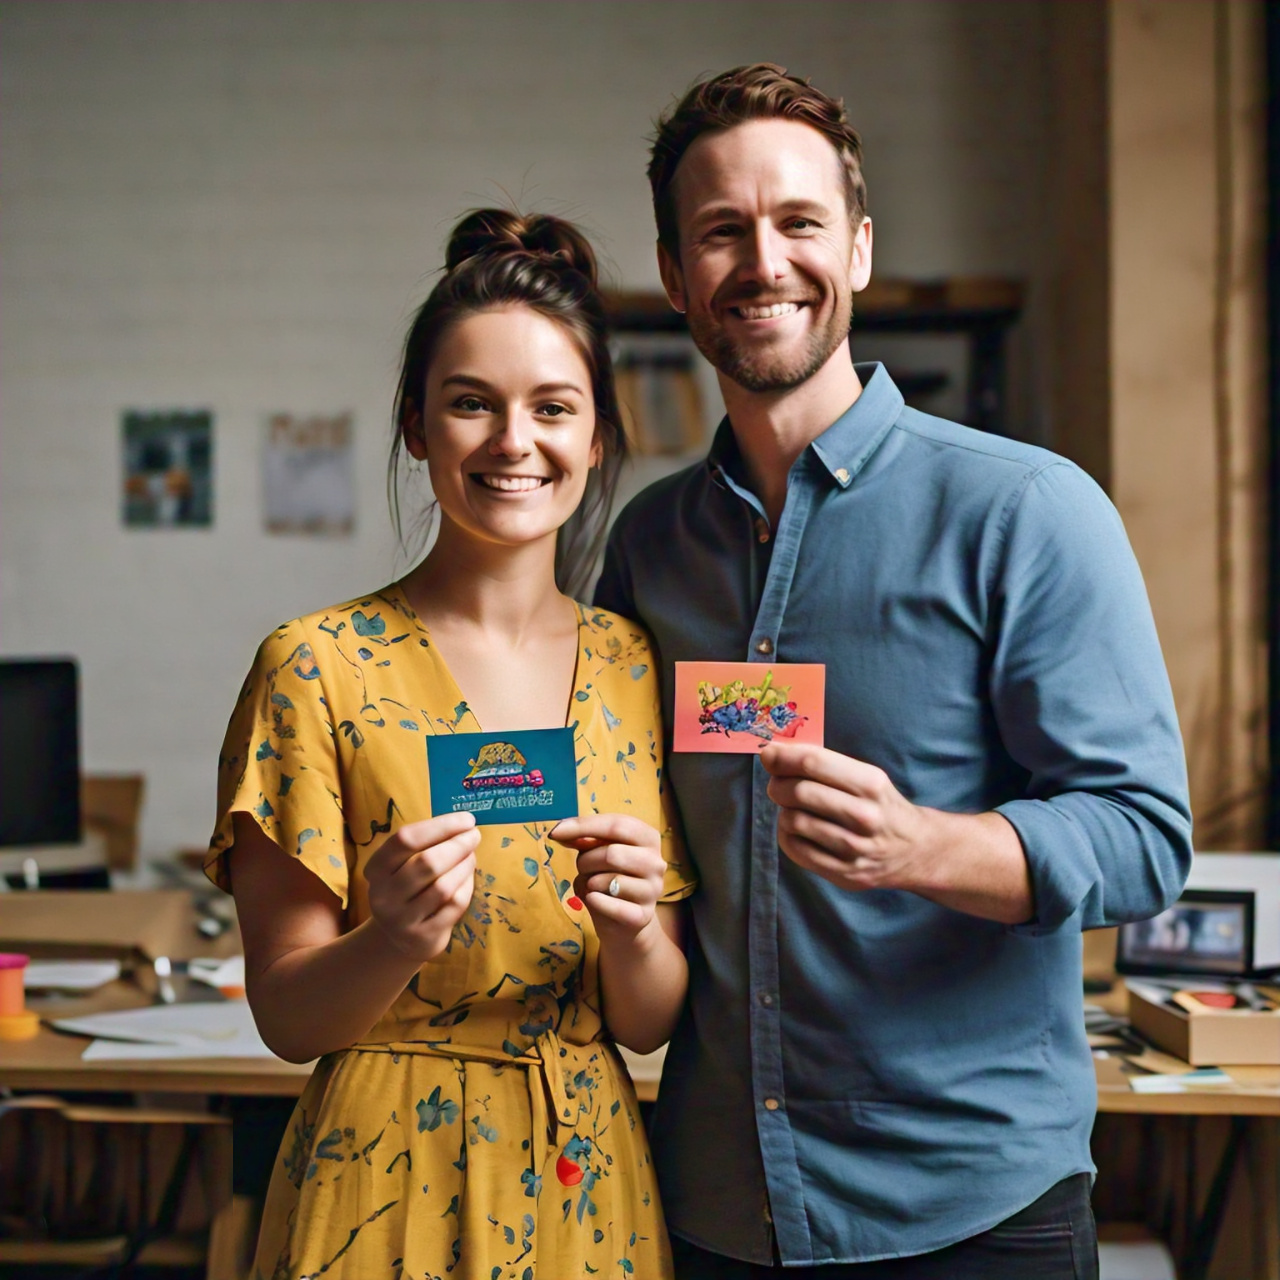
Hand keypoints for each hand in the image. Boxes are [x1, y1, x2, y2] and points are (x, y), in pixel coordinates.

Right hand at [363, 812, 479, 961]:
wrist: (397, 940)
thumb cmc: (407, 890)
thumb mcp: (403, 866)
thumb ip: (425, 846)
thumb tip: (464, 825)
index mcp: (376, 868)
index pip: (405, 839)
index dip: (440, 826)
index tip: (466, 819)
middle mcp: (384, 895)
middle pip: (427, 863)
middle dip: (458, 845)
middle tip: (475, 835)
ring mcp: (401, 919)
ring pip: (443, 886)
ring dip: (465, 866)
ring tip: (472, 856)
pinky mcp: (422, 937)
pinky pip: (453, 906)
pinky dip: (466, 888)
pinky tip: (467, 879)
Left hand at [551, 814, 665, 941]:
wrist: (624, 921)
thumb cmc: (609, 878)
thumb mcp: (598, 853)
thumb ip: (584, 839)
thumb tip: (560, 831)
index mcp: (648, 838)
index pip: (617, 825)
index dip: (584, 826)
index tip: (555, 832)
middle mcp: (656, 862)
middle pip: (613, 854)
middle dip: (586, 861)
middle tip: (582, 868)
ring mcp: (652, 891)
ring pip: (609, 880)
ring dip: (589, 883)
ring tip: (592, 886)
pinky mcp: (642, 916)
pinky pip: (610, 905)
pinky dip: (593, 901)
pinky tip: (594, 900)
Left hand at [761, 742, 934, 893]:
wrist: (916, 850)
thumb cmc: (881, 806)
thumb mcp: (867, 777)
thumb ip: (824, 765)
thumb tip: (772, 756)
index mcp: (871, 784)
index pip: (813, 762)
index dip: (783, 757)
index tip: (768, 755)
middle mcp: (865, 816)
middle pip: (799, 792)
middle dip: (778, 785)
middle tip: (777, 785)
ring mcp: (855, 849)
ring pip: (794, 821)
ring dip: (784, 811)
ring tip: (793, 808)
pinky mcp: (845, 873)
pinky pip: (797, 850)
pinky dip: (787, 835)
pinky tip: (796, 829)